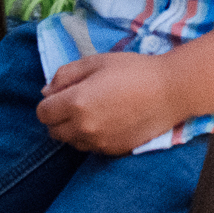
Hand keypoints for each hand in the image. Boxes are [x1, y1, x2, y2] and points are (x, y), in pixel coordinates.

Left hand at [36, 52, 187, 154]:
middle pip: (53, 132)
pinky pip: (90, 148)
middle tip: (76, 101)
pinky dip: (91, 137)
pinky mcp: (113, 151)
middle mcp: (84, 128)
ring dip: (73, 129)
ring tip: (93, 111)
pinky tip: (107, 121)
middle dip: (58, 117)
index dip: (49, 102)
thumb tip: (46, 92)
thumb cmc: (133, 70)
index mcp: (76, 102)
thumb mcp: (96, 61)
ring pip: (70, 142)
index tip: (62, 93)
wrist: (170, 91)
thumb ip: (65, 75)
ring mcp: (99, 143)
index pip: (43, 113)